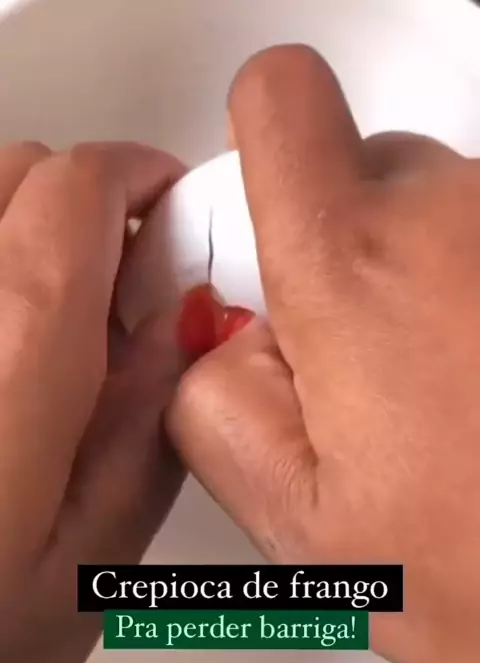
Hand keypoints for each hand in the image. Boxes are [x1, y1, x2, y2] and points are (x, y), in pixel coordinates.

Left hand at [0, 141, 183, 662]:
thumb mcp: (89, 563)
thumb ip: (144, 428)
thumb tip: (182, 318)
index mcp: (10, 359)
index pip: (72, 190)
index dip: (133, 176)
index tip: (169, 212)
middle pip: (8, 171)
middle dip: (79, 202)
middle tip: (117, 284)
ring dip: (15, 224)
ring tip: (46, 315)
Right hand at [169, 46, 479, 662]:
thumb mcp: (296, 520)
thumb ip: (210, 401)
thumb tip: (215, 342)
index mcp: (354, 273)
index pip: (281, 101)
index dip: (256, 144)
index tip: (263, 218)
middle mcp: (457, 223)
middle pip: (363, 167)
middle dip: (338, 248)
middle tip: (354, 358)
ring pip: (438, 211)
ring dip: (417, 278)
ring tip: (436, 391)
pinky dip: (469, 294)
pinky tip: (479, 383)